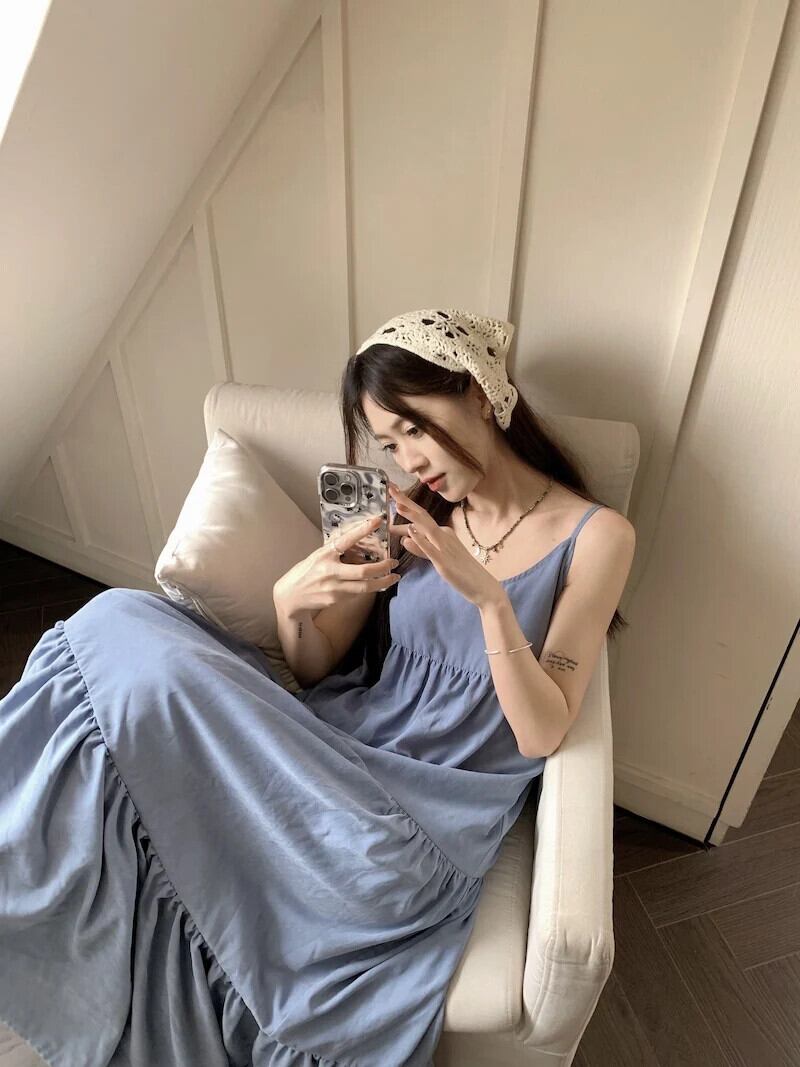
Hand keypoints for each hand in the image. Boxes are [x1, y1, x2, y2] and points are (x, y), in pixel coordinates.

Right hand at [273, 513, 399, 616]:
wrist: (290, 596)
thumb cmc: (305, 572)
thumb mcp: (318, 556)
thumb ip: (336, 551)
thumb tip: (357, 542)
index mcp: (324, 554)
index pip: (347, 540)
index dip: (363, 530)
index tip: (378, 520)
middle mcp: (329, 571)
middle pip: (363, 571)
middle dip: (383, 567)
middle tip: (394, 561)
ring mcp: (333, 588)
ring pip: (365, 586)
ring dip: (383, 582)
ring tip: (394, 576)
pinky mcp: (336, 600)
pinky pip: (357, 593)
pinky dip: (370, 588)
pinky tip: (379, 584)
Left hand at [388, 482, 506, 607]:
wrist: (482, 585)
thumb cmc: (461, 571)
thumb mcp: (437, 557)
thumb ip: (421, 548)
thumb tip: (405, 538)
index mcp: (443, 533)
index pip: (421, 517)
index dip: (407, 504)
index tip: (393, 493)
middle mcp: (444, 536)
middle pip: (422, 516)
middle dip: (406, 502)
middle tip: (391, 489)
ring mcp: (444, 548)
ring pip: (426, 528)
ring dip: (412, 515)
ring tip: (397, 504)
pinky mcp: (444, 562)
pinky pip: (430, 549)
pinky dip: (420, 539)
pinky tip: (410, 532)